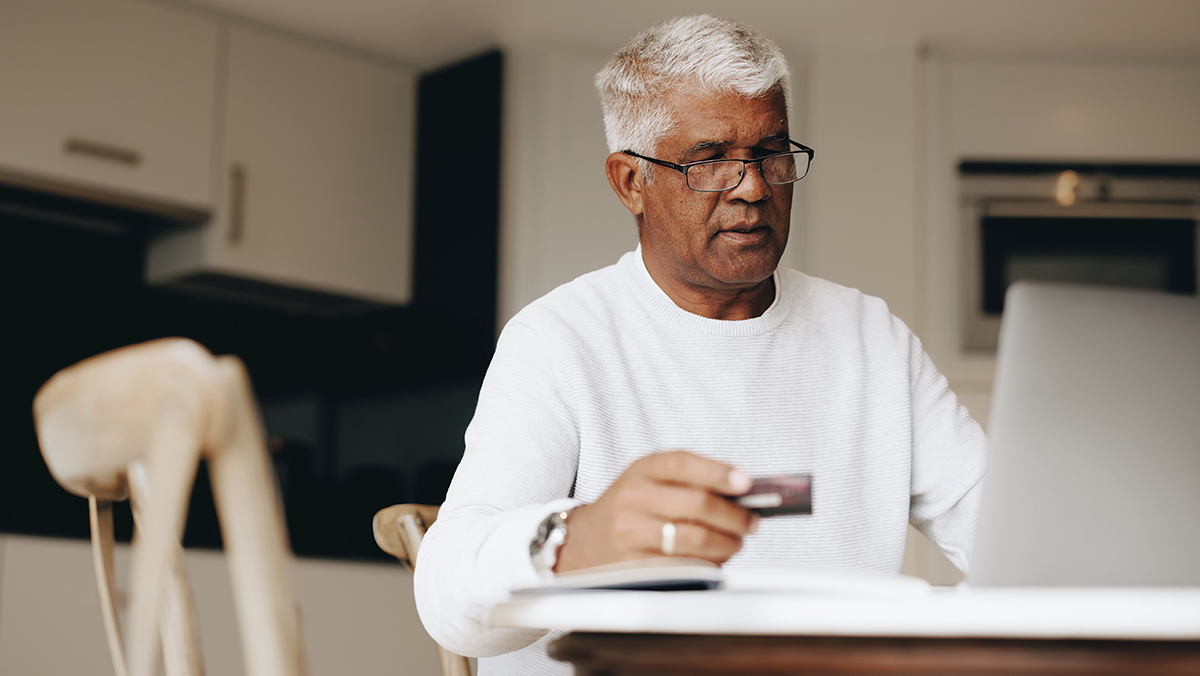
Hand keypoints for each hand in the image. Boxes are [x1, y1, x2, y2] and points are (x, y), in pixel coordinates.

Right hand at [555, 451, 757, 571]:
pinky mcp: (635, 565)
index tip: (745, 482)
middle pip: (697, 504)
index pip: (682, 463)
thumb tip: (740, 493)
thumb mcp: (648, 480)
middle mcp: (633, 498)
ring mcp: (631, 533)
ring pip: (695, 539)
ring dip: (727, 543)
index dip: (718, 471)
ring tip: (736, 542)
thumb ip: (688, 480)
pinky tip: (714, 559)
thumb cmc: (629, 508)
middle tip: (750, 521)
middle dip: (734, 516)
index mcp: (641, 470)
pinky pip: (684, 566)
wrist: (582, 541)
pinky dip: (708, 564)